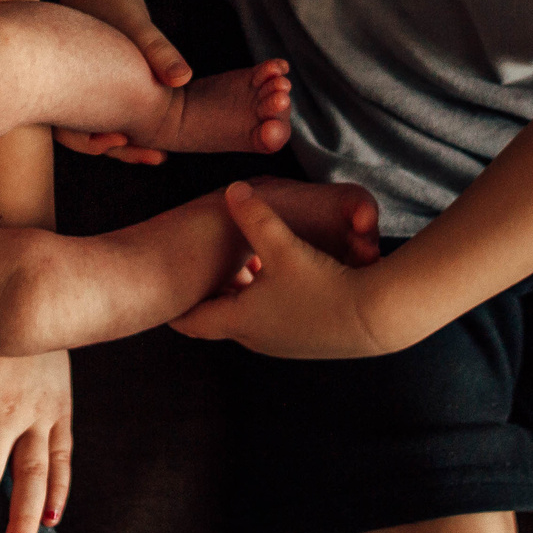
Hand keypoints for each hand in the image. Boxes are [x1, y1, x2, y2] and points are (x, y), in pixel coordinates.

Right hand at [57, 0, 189, 162]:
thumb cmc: (113, 1)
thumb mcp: (136, 25)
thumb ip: (159, 52)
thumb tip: (184, 79)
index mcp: (57, 84)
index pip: (65, 131)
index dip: (92, 143)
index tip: (124, 140)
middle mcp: (59, 92)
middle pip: (77, 135)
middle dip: (116, 149)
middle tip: (157, 158)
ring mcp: (72, 89)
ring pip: (89, 126)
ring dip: (120, 138)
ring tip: (159, 153)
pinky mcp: (86, 86)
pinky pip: (100, 112)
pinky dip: (122, 122)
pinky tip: (149, 126)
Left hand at [171, 182, 397, 358]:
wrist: (377, 319)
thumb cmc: (325, 285)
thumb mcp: (283, 247)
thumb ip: (256, 217)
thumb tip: (233, 189)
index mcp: (241, 321)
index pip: (194, 321)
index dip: (174, 310)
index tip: (156, 304)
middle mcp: (257, 338)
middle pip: (220, 316)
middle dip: (209, 294)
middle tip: (193, 275)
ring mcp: (283, 343)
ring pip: (248, 315)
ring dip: (241, 294)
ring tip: (239, 268)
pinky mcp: (307, 340)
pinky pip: (273, 317)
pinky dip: (266, 298)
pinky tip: (279, 274)